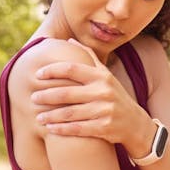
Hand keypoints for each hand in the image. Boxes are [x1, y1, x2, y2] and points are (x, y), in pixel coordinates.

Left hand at [31, 38, 152, 149]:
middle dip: (46, 96)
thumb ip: (89, 58)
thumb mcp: (106, 76)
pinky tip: (50, 129)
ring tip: (37, 117)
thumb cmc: (116, 97)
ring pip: (70, 113)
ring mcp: (104, 110)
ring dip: (50, 116)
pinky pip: (78, 129)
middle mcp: (103, 91)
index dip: (52, 70)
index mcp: (101, 76)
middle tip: (32, 98)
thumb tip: (69, 40)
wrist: (136, 124)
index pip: (72, 69)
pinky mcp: (104, 128)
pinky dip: (62, 129)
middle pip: (67, 92)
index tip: (37, 74)